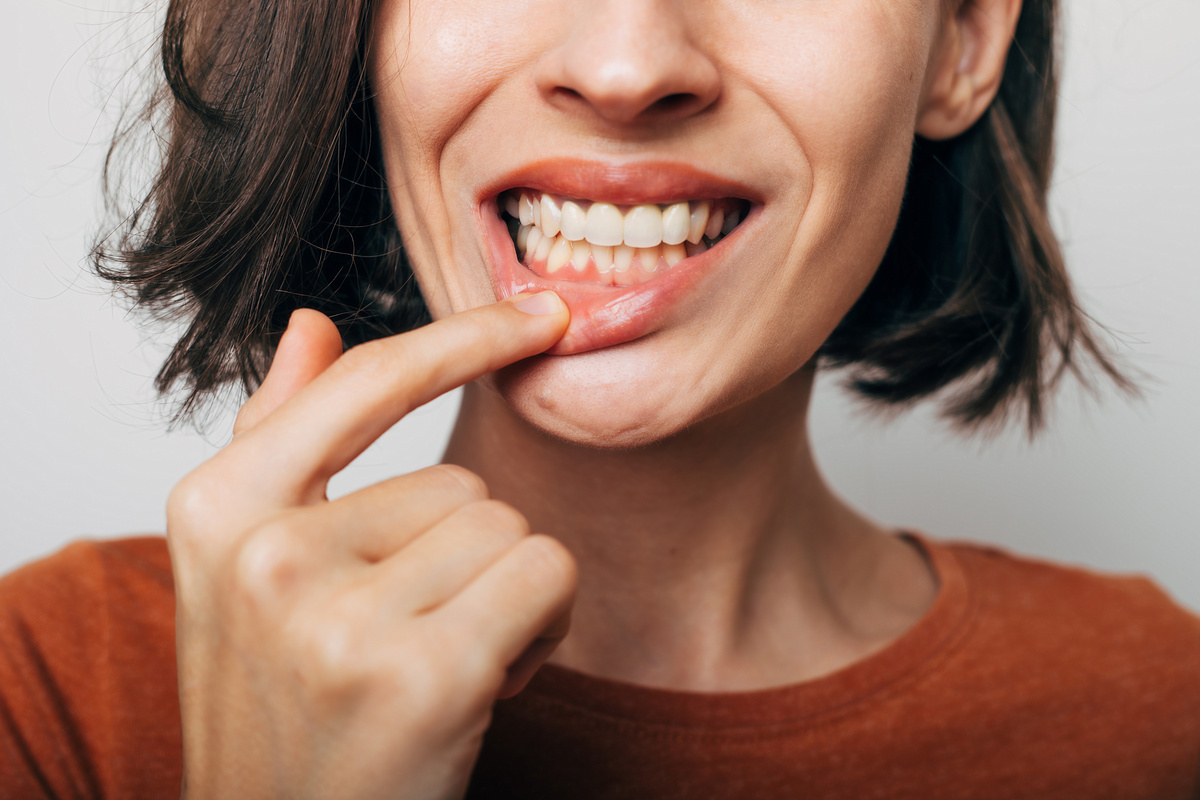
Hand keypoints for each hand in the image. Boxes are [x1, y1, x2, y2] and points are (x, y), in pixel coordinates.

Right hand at [166, 293, 575, 799]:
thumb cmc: (282, 704)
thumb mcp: (245, 567)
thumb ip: (275, 436)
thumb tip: (309, 324)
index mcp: (216, 509)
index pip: (364, 384)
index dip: (463, 339)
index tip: (535, 315)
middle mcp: (267, 555)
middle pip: (462, 481)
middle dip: (464, 558)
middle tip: (410, 636)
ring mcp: (340, 617)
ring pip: (509, 530)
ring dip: (502, 596)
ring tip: (436, 663)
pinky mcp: (424, 673)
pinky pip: (546, 575)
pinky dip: (541, 627)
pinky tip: (483, 685)